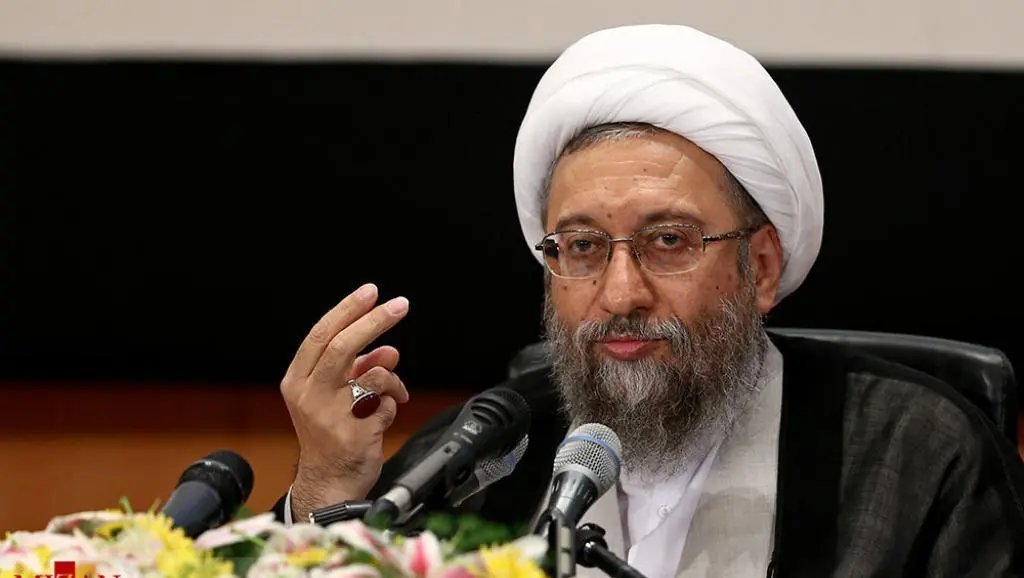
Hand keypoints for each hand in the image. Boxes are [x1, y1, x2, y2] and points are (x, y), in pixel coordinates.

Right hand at [280, 283, 410, 521]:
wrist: (328, 483)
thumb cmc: (331, 434)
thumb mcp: (334, 396)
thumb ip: (357, 367)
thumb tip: (387, 348)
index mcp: (298, 381)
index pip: (321, 335)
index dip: (348, 309)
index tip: (371, 292)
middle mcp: (309, 396)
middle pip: (343, 345)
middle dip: (376, 321)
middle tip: (400, 305)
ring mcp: (330, 416)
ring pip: (373, 373)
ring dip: (392, 377)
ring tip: (393, 390)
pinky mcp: (354, 433)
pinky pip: (387, 403)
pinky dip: (393, 404)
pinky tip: (383, 416)